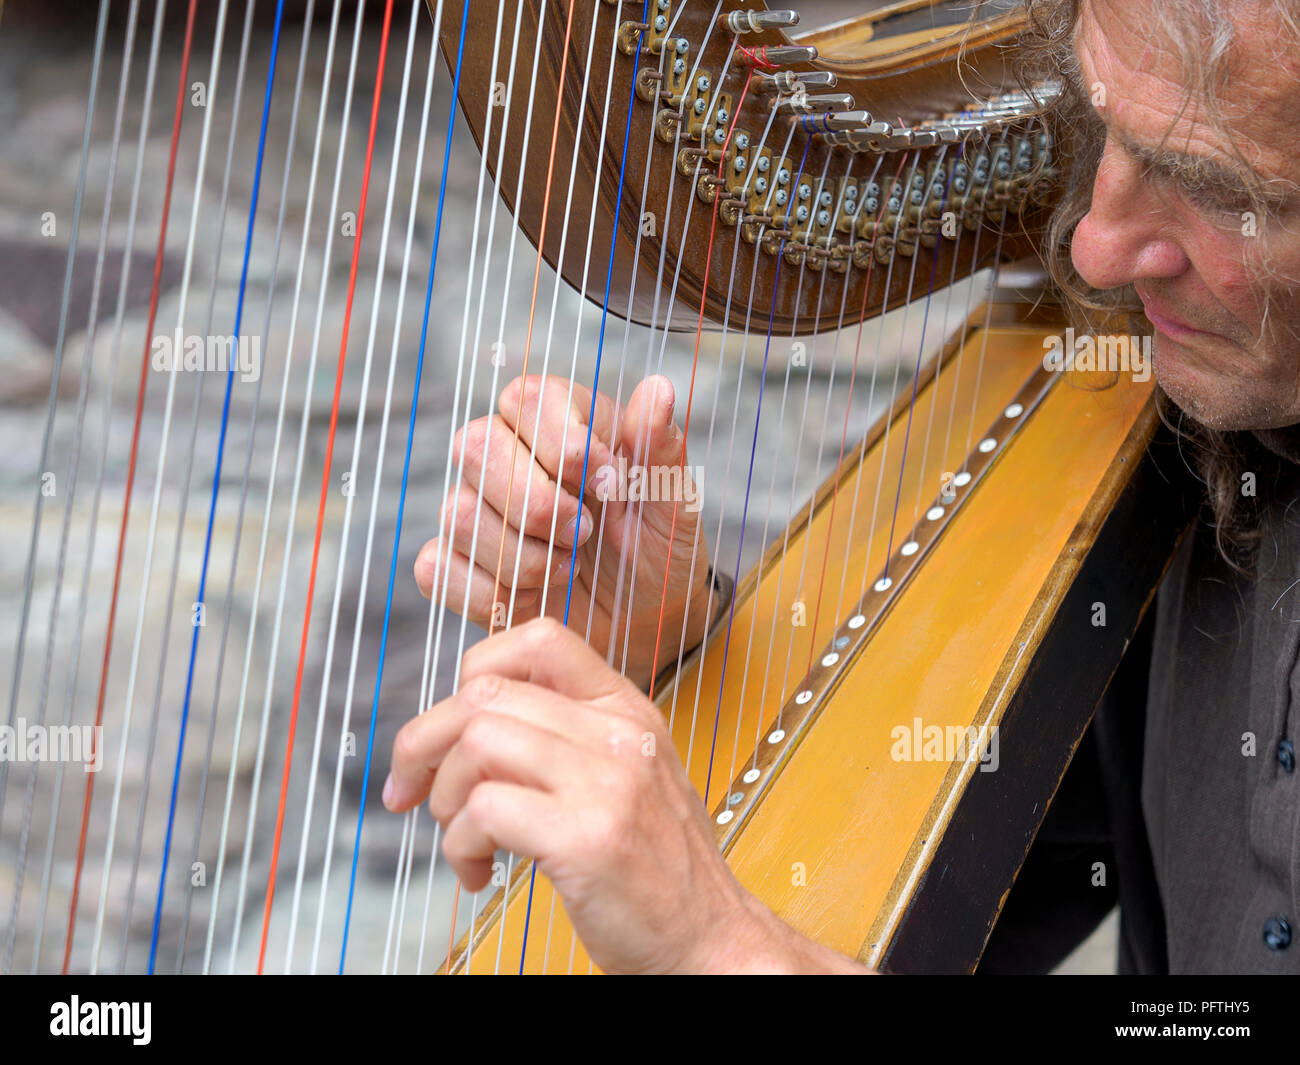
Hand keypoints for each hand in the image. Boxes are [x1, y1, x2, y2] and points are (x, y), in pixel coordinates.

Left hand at [383, 618, 866, 973]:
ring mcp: (607, 783)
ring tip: (463, 838)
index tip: (449, 724)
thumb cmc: (658, 868)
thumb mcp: (626, 775)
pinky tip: (480, 871)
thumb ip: (564, 738)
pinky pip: (483, 812)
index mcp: (626, 709)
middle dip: (425, 743)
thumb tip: (466, 724)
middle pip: (485, 695)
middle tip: (411, 790)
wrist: (711, 939)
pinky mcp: (587, 838)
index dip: (475, 672)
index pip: (539, 639)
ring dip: (444, 798)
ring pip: (477, 744)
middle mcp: (619, 733)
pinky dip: (459, 845)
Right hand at [413, 374, 720, 688]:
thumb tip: (659, 388)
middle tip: (584, 533)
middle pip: (475, 447)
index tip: (609, 484)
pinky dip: (492, 593)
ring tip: (569, 569)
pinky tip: (535, 598)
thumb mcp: (672, 501)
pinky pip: (438, 569)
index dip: (563, 444)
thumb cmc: (657, 546)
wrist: (645, 618)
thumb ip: (661, 446)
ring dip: (523, 556)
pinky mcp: (458, 564)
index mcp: (559, 420)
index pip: (525, 398)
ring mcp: (474, 508)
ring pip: (457, 513)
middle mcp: (507, 454)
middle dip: (536, 504)